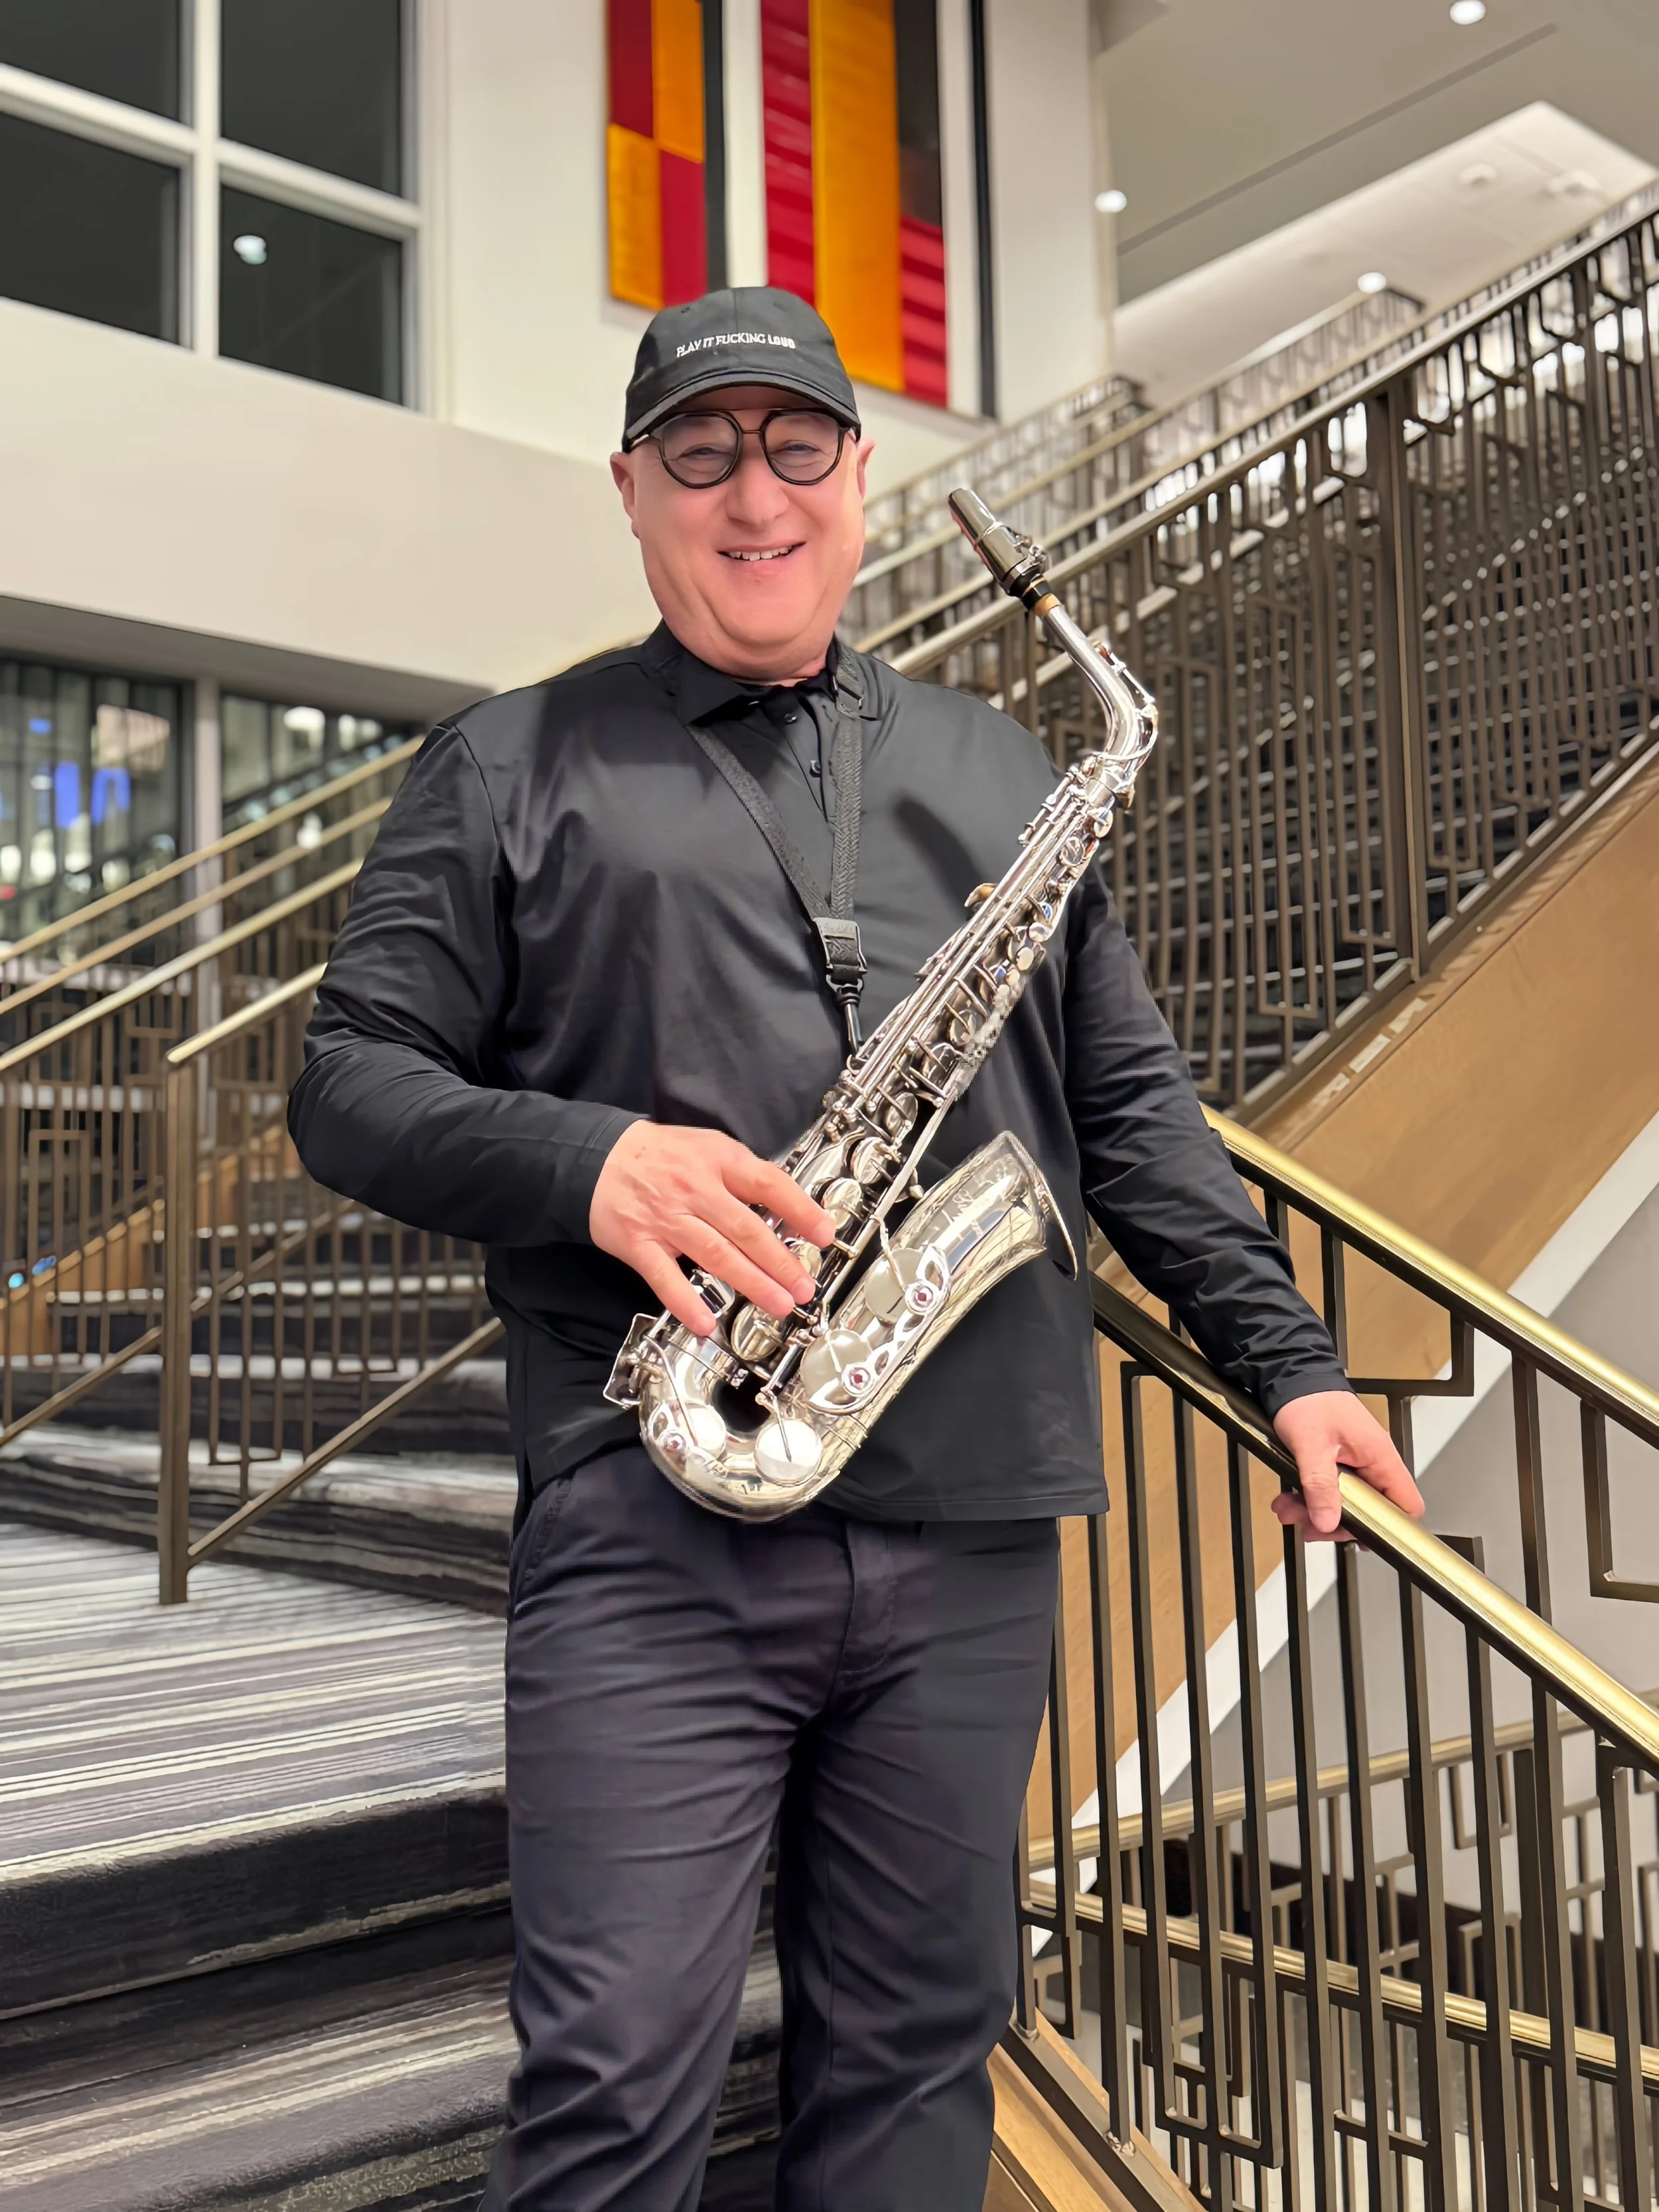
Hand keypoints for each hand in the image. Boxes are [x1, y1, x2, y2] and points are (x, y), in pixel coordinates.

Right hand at [590, 1122, 835, 1337]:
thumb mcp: (706, 1146)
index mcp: (717, 1160)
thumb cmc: (659, 1155)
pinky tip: (706, 1322)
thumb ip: (740, 1173)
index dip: (800, 1210)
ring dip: (751, 1283)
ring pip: (716, 1255)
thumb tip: (781, 1206)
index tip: (824, 1233)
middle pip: (747, 1229)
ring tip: (779, 1304)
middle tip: (804, 1286)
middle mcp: (695, 1189)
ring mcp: (667, 1219)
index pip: (768, 1185)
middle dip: (780, 1262)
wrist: (596, 1156)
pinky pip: (665, 1278)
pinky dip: (685, 1301)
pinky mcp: (640, 1244)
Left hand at [1270, 1390, 1423, 1542]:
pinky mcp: (1339, 1463)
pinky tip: (1290, 1499)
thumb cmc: (1309, 1399)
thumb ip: (1320, 1486)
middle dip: (1336, 1522)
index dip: (1389, 1527)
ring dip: (1316, 1511)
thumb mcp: (1311, 1446)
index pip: (1406, 1505)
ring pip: (1346, 1503)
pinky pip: (1331, 1490)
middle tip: (1310, 1527)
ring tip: (1288, 1509)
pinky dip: (1310, 1498)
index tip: (1360, 1536)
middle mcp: (1373, 1462)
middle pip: (1371, 1511)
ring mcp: (1356, 1463)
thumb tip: (1328, 1521)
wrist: (1290, 1376)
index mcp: (1380, 1457)